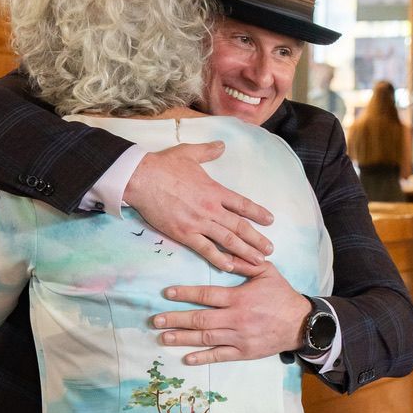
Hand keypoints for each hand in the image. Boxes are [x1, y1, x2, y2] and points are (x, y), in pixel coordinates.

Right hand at [125, 144, 273, 275]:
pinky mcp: (184, 233)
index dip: (258, 213)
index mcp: (214, 190)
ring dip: (245, 252)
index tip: (270, 220)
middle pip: (240, 226)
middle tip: (270, 250)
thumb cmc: (163, 165)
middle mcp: (211, 208)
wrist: (142, 178)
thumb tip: (221, 145)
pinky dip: (219, 259)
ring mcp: (198, 222)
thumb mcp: (189, 153)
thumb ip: (208, 151)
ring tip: (258, 262)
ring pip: (228, 240)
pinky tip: (230, 267)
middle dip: (257, 239)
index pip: (242, 204)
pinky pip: (206, 249)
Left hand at [154, 264, 310, 364]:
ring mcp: (239, 337)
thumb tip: (225, 254)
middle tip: (156, 320)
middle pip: (200, 319)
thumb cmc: (282, 296)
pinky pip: (220, 356)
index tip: (167, 293)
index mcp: (239, 298)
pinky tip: (186, 358)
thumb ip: (245, 262)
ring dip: (182, 338)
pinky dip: (202, 358)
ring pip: (206, 338)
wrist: (301, 324)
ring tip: (163, 338)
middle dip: (176, 319)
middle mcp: (236, 318)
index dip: (185, 294)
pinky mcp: (244, 352)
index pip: (206, 295)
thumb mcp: (266, 272)